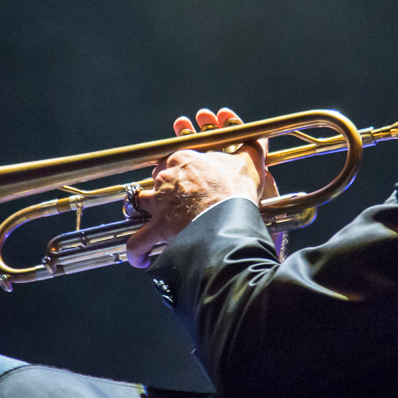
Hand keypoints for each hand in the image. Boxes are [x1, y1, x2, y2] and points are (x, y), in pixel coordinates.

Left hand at [125, 108, 267, 268]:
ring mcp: (158, 203)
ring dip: (144, 215)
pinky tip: (141, 259)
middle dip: (161, 191)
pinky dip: (137, 251)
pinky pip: (139, 242)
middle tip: (174, 201)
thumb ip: (251, 147)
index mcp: (182, 159)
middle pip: (154, 181)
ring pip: (140, 206)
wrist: (230, 216)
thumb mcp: (248, 162)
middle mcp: (165, 178)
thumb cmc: (237, 188)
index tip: (185, 179)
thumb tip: (260, 138)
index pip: (171, 160)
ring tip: (153, 225)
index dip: (177, 171)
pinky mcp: (158, 227)